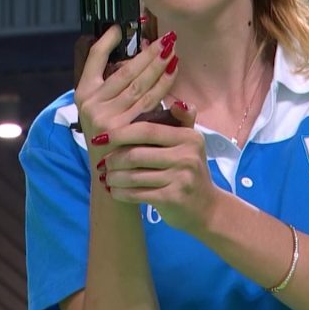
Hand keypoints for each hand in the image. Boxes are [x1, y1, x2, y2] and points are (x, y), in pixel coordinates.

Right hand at [74, 25, 179, 167]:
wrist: (114, 180)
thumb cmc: (115, 142)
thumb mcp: (108, 112)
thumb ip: (119, 88)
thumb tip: (142, 58)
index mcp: (83, 94)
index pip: (93, 59)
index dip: (107, 41)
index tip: (121, 26)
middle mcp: (91, 104)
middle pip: (125, 71)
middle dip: (148, 53)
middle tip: (167, 38)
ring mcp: (105, 116)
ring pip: (139, 84)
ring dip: (159, 65)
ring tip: (173, 51)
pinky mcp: (122, 128)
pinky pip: (149, 101)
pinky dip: (163, 85)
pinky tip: (173, 73)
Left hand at [93, 101, 220, 233]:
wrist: (207, 207)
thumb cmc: (190, 170)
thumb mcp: (190, 143)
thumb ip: (181, 121)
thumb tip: (176, 102)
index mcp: (188, 137)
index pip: (146, 130)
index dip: (120, 133)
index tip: (101, 137)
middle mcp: (186, 156)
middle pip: (135, 154)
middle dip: (113, 159)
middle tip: (101, 163)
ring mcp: (181, 178)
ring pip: (133, 176)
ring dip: (113, 177)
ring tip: (105, 177)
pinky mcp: (173, 199)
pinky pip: (137, 194)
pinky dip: (120, 193)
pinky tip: (113, 191)